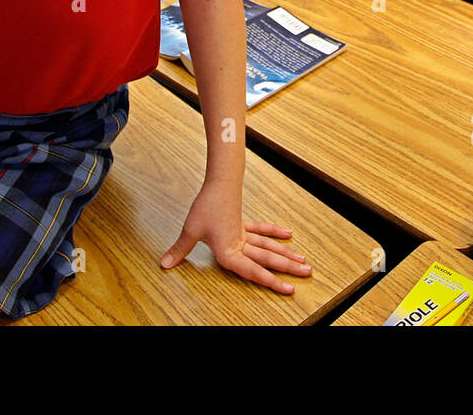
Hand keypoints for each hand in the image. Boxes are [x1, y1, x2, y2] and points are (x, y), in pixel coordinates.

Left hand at [161, 177, 309, 293]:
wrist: (219, 183)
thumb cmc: (206, 206)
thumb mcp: (191, 230)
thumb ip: (180, 249)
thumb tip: (166, 264)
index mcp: (229, 251)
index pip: (252, 271)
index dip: (270, 282)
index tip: (288, 290)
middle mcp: (240, 244)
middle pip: (268, 259)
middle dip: (287, 269)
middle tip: (307, 274)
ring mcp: (244, 233)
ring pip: (269, 247)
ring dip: (286, 254)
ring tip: (303, 261)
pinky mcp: (243, 222)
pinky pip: (261, 231)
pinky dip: (274, 233)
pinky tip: (287, 235)